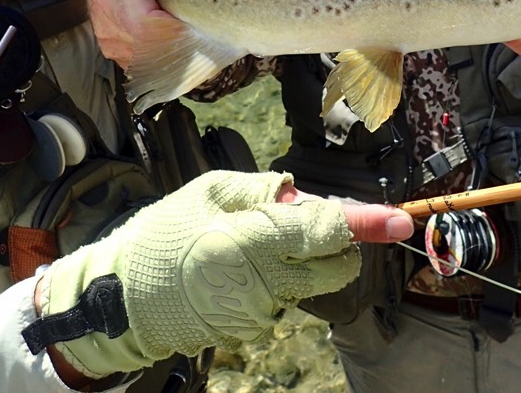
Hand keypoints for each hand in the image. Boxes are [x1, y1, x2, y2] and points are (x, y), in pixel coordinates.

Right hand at [28, 171, 412, 380]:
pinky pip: (284, 297)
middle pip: (335, 264)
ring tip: (248, 241)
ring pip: (309, 280)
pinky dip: (275, 277)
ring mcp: (261, 313)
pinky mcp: (254, 330)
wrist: (120, 302)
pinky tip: (237, 266)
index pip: (324, 231)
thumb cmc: (159, 239)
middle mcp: (263, 283)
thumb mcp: (204, 193)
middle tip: (302, 220)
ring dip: (298, 258)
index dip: (364, 222)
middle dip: (337, 242)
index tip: (400, 218)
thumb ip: (260, 190)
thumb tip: (301, 192)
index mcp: (250, 242)